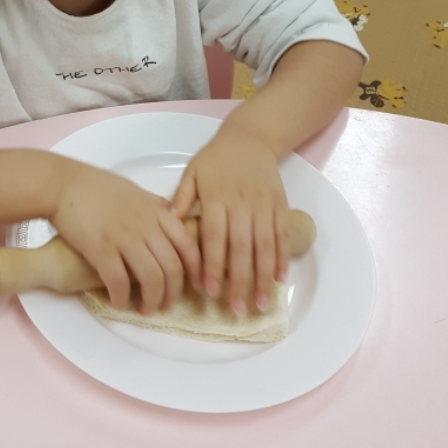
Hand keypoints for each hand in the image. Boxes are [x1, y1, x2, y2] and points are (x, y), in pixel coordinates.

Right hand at [50, 161, 201, 313]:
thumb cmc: (98, 186)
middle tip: (166, 303)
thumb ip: (156, 208)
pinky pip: (119, 282)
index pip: (188, 245)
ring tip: (146, 308)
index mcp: (157, 211)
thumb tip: (171, 220)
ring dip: (152, 300)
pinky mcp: (101, 249)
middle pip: (172, 268)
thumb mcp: (136, 192)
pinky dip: (122, 298)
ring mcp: (124, 237)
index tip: (196, 285)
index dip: (197, 270)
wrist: (64, 183)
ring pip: (152, 279)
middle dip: (173, 293)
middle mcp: (146, 225)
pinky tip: (119, 302)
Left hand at [171, 127, 288, 313]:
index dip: (213, 265)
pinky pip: (281, 235)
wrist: (250, 138)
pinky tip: (279, 280)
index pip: (214, 237)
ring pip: (264, 246)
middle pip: (241, 248)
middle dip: (239, 281)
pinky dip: (281, 258)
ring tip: (261, 303)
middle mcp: (241, 204)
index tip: (210, 291)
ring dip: (263, 277)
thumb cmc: (216, 158)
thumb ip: (181, 197)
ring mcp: (263, 205)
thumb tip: (166, 223)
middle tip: (237, 310)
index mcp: (216, 197)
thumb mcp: (192, 171)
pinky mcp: (280, 205)